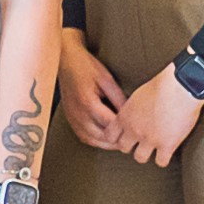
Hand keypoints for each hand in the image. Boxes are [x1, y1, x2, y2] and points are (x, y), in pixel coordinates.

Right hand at [58, 35, 128, 150]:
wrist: (65, 60)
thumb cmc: (86, 66)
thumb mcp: (107, 79)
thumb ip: (119, 98)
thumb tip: (131, 115)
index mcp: (88, 102)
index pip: (111, 126)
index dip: (125, 130)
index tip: (137, 130)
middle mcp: (78, 113)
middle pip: (102, 137)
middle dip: (118, 140)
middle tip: (133, 138)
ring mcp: (72, 117)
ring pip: (92, 140)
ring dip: (107, 143)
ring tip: (122, 140)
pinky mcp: (70, 118)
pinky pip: (84, 136)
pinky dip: (96, 140)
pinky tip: (106, 138)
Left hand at [109, 67, 203, 166]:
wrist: (179, 87)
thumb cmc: (162, 85)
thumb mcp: (138, 95)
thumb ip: (133, 108)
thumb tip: (135, 112)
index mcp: (125, 116)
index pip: (110, 135)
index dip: (117, 137)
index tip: (125, 136)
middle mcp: (134, 130)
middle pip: (123, 148)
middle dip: (131, 146)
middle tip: (141, 142)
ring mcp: (150, 139)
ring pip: (140, 158)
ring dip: (146, 154)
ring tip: (153, 149)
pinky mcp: (167, 145)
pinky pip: (161, 162)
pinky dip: (163, 159)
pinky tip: (167, 152)